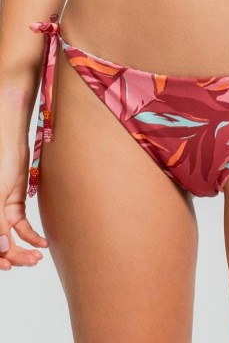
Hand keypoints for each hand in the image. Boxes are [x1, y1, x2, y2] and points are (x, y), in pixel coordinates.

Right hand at [0, 138, 48, 269]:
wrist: (12, 145)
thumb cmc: (0, 165)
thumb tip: (4, 249)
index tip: (10, 266)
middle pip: (0, 245)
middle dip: (15, 256)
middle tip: (32, 261)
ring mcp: (1, 213)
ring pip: (12, 239)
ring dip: (24, 249)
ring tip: (37, 257)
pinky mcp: (14, 206)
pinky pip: (22, 227)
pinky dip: (31, 236)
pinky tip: (42, 243)